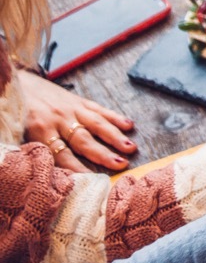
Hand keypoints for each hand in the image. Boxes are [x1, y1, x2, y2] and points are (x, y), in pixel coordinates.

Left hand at [18, 70, 135, 171]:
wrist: (16, 83)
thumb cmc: (18, 113)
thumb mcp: (20, 133)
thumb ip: (37, 149)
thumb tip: (53, 171)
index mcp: (40, 131)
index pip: (61, 155)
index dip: (77, 168)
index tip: (92, 179)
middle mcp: (58, 120)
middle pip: (83, 141)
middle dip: (103, 154)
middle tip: (121, 164)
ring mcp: (71, 109)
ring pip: (96, 124)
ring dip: (115, 137)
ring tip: (130, 147)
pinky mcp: (78, 100)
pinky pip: (98, 109)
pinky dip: (114, 117)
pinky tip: (128, 125)